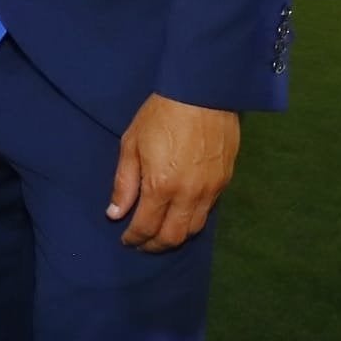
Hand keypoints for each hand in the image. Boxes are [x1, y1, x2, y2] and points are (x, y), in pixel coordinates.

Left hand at [108, 93, 238, 251]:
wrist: (203, 95)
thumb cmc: (161, 116)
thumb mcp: (131, 145)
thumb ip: (124, 183)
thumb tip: (115, 213)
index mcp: (162, 186)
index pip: (146, 226)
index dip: (134, 238)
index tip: (125, 240)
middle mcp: (190, 195)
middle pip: (174, 237)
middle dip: (154, 245)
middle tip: (141, 244)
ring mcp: (211, 190)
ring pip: (194, 229)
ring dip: (175, 237)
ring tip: (160, 234)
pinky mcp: (225, 182)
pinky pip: (208, 212)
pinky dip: (192, 221)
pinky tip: (179, 215)